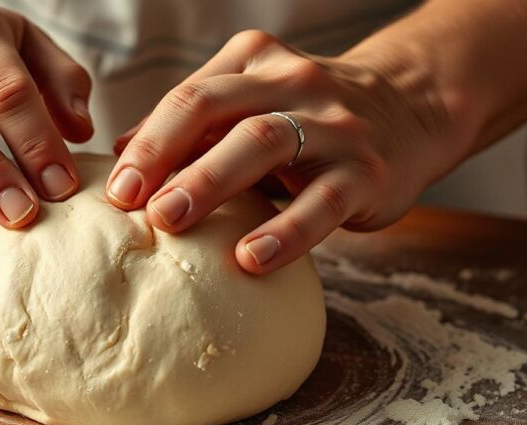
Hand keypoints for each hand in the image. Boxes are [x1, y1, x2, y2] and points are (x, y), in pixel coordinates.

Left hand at [108, 30, 460, 274]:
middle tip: (130, 201)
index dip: (147, 141)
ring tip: (171, 221)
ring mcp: (333, 126)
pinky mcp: (366, 173)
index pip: (189, 97)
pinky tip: (250, 258)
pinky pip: (322, 202)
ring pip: (264, 142)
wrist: (413, 110)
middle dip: (165, 154)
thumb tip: (121, 152)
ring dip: (209, 181)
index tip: (114, 188)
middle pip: (216, 109)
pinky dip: (284, 231)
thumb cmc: (310, 119)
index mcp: (255, 65)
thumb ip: (193, 126)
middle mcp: (294, 84)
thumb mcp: (252, 106)